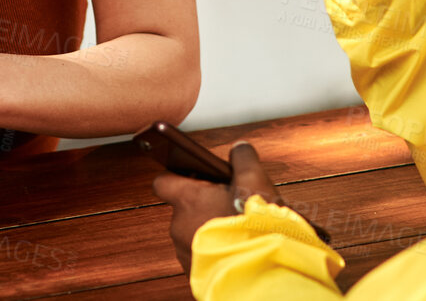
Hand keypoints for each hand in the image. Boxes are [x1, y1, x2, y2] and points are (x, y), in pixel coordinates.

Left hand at [154, 142, 287, 270]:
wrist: (261, 277)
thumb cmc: (255, 229)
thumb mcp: (255, 184)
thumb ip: (244, 160)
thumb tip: (238, 149)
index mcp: (188, 200)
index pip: (164, 181)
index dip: (178, 176)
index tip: (197, 176)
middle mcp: (179, 226)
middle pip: (184, 207)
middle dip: (204, 204)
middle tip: (230, 204)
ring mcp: (185, 252)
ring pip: (192, 231)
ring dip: (209, 228)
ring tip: (237, 229)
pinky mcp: (195, 273)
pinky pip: (200, 254)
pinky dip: (214, 249)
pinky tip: (236, 248)